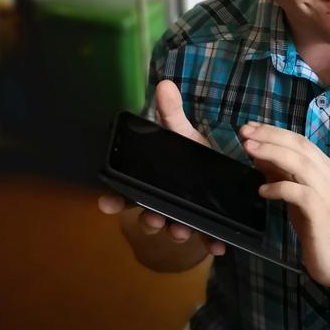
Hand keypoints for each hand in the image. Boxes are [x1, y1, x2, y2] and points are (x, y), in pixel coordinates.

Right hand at [98, 79, 225, 258]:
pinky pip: (206, 237)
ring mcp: (185, 215)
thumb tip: (165, 84)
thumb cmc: (196, 155)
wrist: (225, 173)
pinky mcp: (207, 225)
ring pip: (175, 228)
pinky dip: (211, 242)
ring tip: (183, 231)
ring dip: (177, 231)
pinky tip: (218, 245)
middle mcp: (166, 202)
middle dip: (149, 220)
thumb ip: (173, 114)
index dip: (113, 200)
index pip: (125, 193)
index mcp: (155, 182)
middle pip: (150, 215)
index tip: (105, 203)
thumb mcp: (185, 134)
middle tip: (154, 219)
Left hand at [239, 122, 329, 288]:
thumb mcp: (296, 197)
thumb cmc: (319, 228)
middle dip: (270, 136)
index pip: (299, 141)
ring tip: (249, 150)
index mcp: (325, 168)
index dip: (274, 132)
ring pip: (300, 164)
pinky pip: (299, 193)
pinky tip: (262, 190)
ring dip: (272, 154)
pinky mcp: (322, 213)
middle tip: (245, 132)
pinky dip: (279, 187)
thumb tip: (259, 156)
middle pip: (299, 147)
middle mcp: (329, 176)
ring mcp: (327, 193)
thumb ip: (282, 176)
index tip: (250, 127)